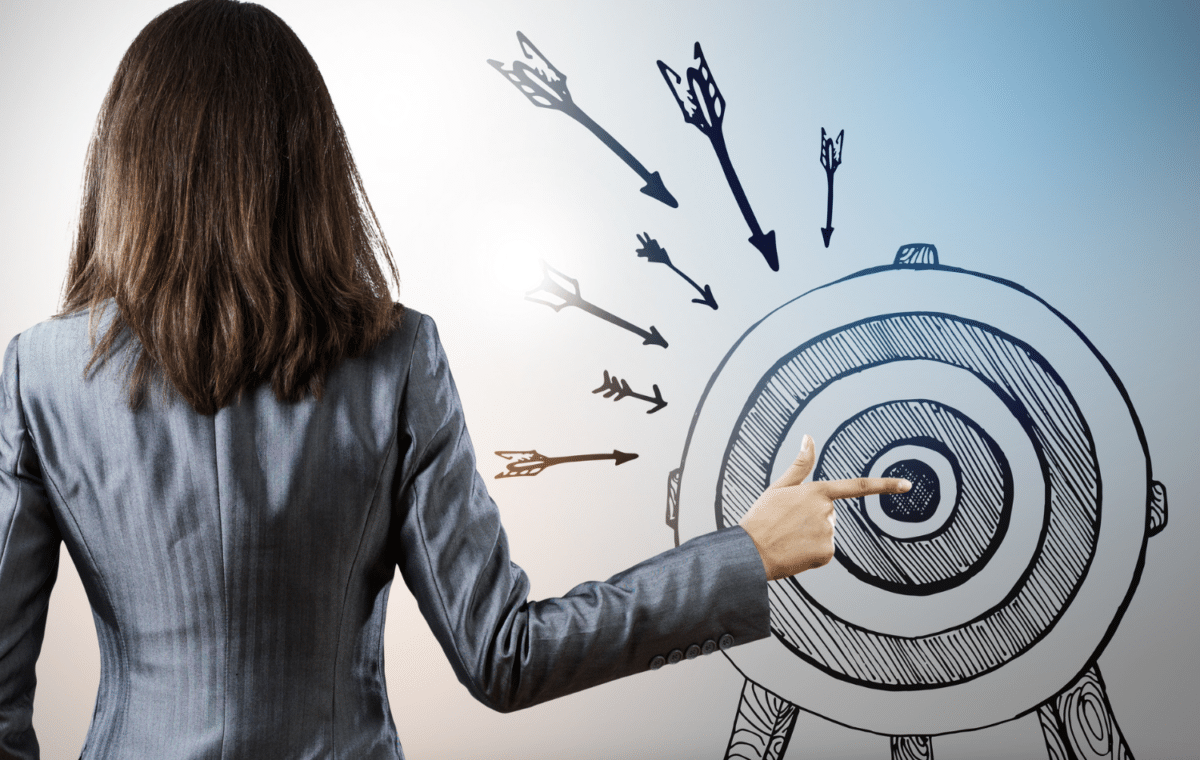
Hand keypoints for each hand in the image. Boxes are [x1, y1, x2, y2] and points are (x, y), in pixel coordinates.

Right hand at [739, 435, 910, 580]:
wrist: (749, 552)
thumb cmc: (761, 517)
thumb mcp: (779, 487)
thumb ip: (801, 464)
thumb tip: (809, 437)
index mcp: (817, 491)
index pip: (858, 486)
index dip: (886, 485)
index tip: (908, 485)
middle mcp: (827, 511)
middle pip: (829, 514)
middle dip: (811, 519)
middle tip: (787, 525)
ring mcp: (829, 533)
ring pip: (826, 533)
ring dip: (809, 536)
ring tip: (788, 538)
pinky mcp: (827, 553)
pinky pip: (824, 551)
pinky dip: (810, 553)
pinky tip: (794, 552)